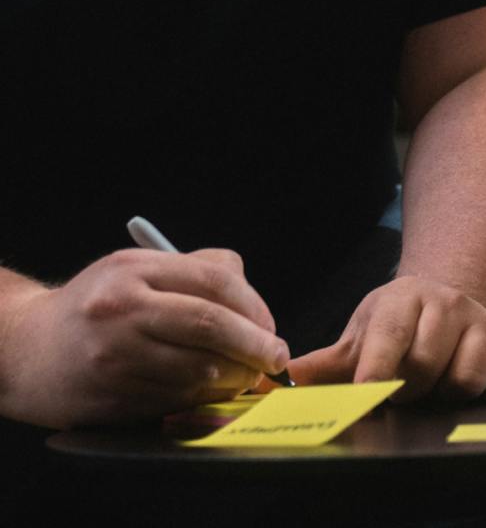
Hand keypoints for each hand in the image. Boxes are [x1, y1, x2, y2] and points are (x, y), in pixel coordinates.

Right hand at [0, 249, 287, 427]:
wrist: (25, 351)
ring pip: (199, 369)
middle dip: (256, 345)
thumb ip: (197, 272)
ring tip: (242, 375)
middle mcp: (121, 311)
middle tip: (276, 358)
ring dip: (234, 377)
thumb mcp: (136, 271)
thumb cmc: (96, 309)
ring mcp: (114, 357)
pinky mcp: (111, 397)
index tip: (270, 327)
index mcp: (132, 271)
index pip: (216, 280)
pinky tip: (207, 389)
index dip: (255, 306)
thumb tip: (255, 303)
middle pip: (212, 325)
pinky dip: (203, 396)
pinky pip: (177, 399)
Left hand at [288, 275, 485, 403]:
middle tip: (403, 393)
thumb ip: (324, 364)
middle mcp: (449, 301)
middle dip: (410, 390)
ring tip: (437, 388)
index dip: (378, 367)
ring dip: (447, 395)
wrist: (450, 302)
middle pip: (427, 363)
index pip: (390, 333)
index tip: (369, 393)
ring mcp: (485, 319)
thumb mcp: (360, 337)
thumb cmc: (398, 327)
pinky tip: (480, 387)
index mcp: (404, 297)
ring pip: (466, 378)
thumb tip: (281, 380)